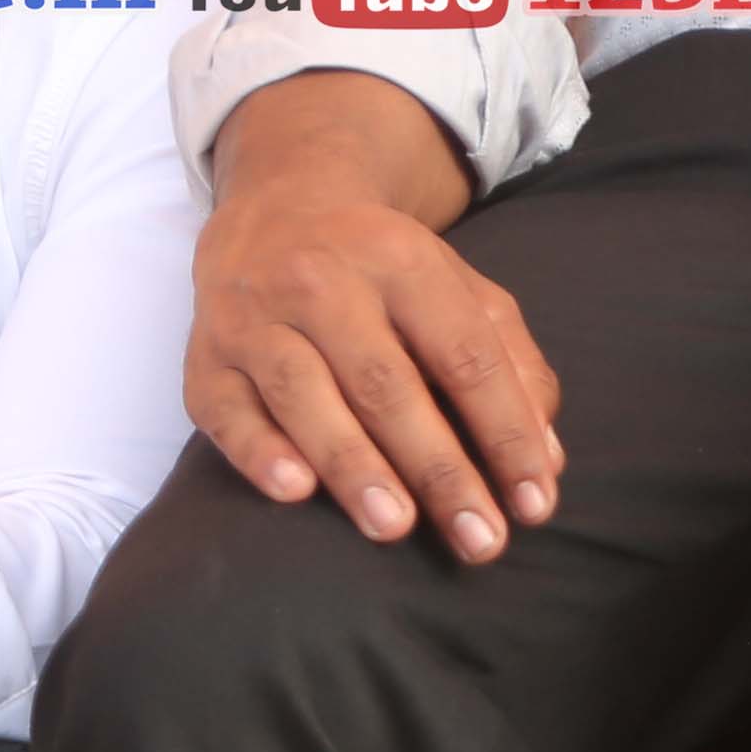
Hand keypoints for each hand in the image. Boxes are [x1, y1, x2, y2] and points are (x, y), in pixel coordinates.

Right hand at [187, 71, 551, 561]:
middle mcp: (325, 283)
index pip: (466, 355)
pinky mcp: (206, 357)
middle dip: (439, 468)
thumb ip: (512, 364)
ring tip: (397, 528)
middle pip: (388, 384)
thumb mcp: (460, 292)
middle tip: (481, 540)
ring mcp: (256, 318)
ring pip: (305, 395)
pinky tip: (295, 492)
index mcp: (404, 261)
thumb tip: (544, 458)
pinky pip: (225, 408)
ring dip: (353, 466)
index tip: (535, 502)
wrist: (276, 211)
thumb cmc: (385, 273)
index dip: (505, 431)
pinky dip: (259, 451)